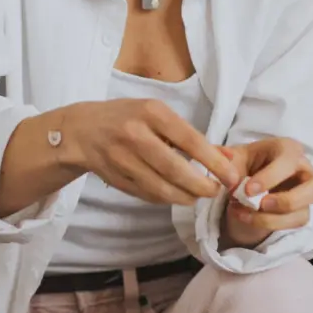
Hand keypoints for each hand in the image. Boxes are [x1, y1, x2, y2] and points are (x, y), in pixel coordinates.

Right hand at [64, 99, 240, 206]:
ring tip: (198, 195)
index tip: (231, 176)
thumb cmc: (128, 118)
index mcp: (151, 113)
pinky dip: (166, 199)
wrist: (81, 130)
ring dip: (186, 197)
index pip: (190, 140)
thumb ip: (190, 136)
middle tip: (216, 191)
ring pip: (161, 188)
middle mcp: (135, 135)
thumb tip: (227, 157)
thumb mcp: (157, 114)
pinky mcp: (115, 178)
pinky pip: (147, 195)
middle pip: (175, 169)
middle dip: (201, 185)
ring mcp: (122, 159)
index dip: (213, 162)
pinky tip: (177, 195)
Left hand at [219, 138, 312, 247]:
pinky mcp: (301, 212)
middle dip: (288, 200)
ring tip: (245, 214)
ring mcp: (306, 193)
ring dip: (274, 219)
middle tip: (261, 205)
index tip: (247, 191)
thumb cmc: (245, 163)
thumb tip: (224, 155)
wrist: (246, 183)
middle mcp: (304, 170)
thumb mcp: (233, 157)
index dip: (270, 177)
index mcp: (288, 149)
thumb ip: (225, 156)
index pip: (289, 161)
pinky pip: (293, 224)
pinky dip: (268, 225)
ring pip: (304, 211)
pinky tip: (245, 218)